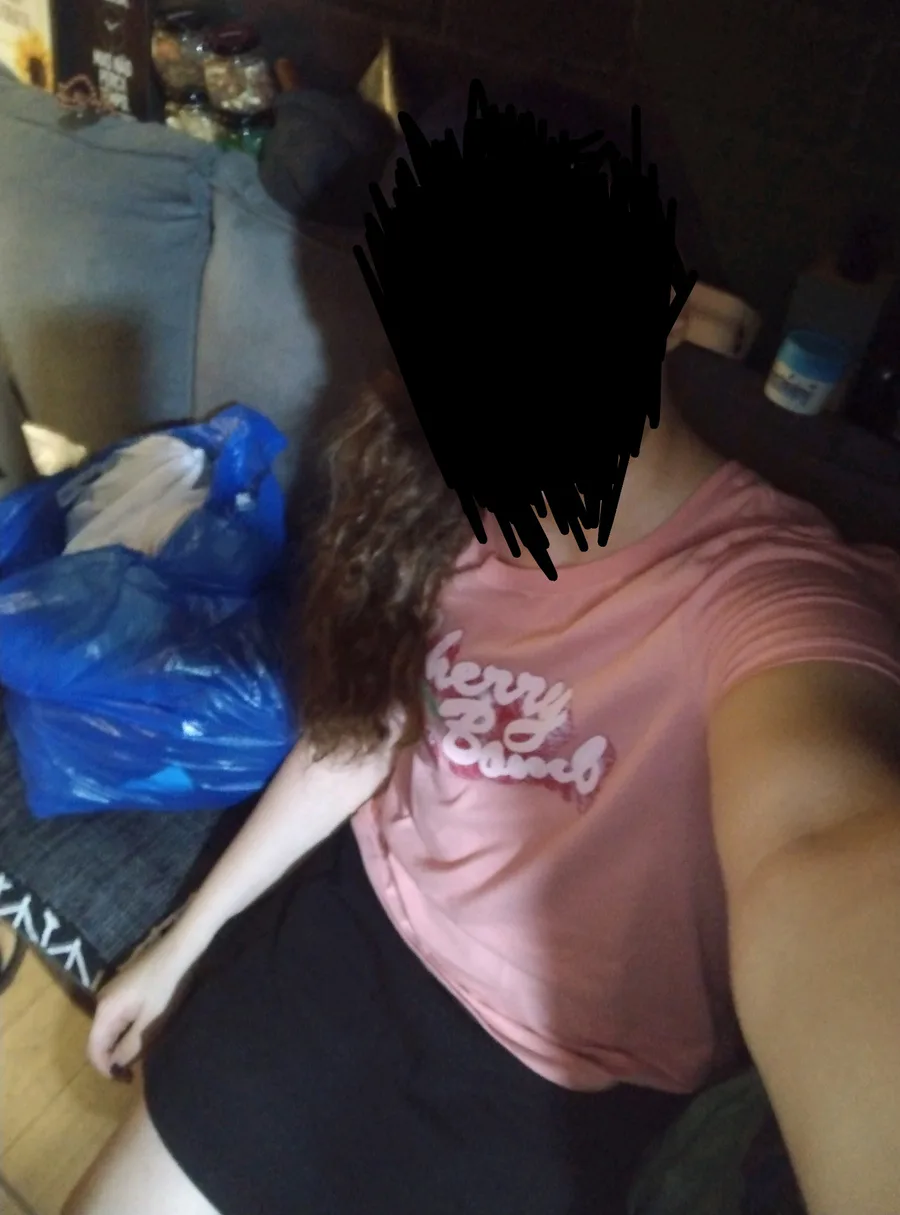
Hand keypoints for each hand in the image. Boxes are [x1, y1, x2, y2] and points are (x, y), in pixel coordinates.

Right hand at [86, 934, 199, 1080]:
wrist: (178, 950)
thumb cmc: (165, 985)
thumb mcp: (150, 1020)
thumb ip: (130, 1045)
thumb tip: (115, 1064)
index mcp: (105, 1010)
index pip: (93, 1048)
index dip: (104, 1068)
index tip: (123, 1079)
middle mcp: (102, 1001)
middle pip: (99, 1038)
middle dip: (112, 1058)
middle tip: (132, 1072)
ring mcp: (112, 993)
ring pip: (109, 1028)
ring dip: (119, 1045)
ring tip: (138, 1057)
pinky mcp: (123, 988)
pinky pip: (118, 1017)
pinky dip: (125, 1031)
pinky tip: (140, 1036)